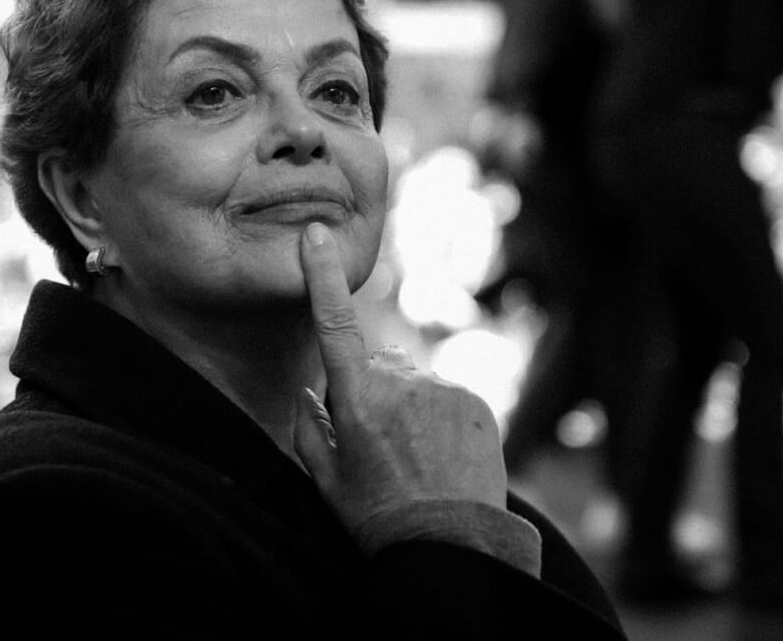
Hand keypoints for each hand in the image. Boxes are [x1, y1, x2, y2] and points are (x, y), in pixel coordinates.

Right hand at [294, 222, 507, 542]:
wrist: (455, 548)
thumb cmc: (379, 517)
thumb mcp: (327, 479)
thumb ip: (308, 428)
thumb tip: (308, 393)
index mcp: (356, 398)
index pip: (334, 323)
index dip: (322, 276)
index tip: (317, 234)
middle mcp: (399, 382)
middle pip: (377, 364)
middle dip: (374, 389)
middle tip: (383, 445)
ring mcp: (440, 388)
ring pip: (413, 381)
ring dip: (411, 405)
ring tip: (418, 457)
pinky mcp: (474, 399)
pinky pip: (446, 393)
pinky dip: (442, 415)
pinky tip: (443, 455)